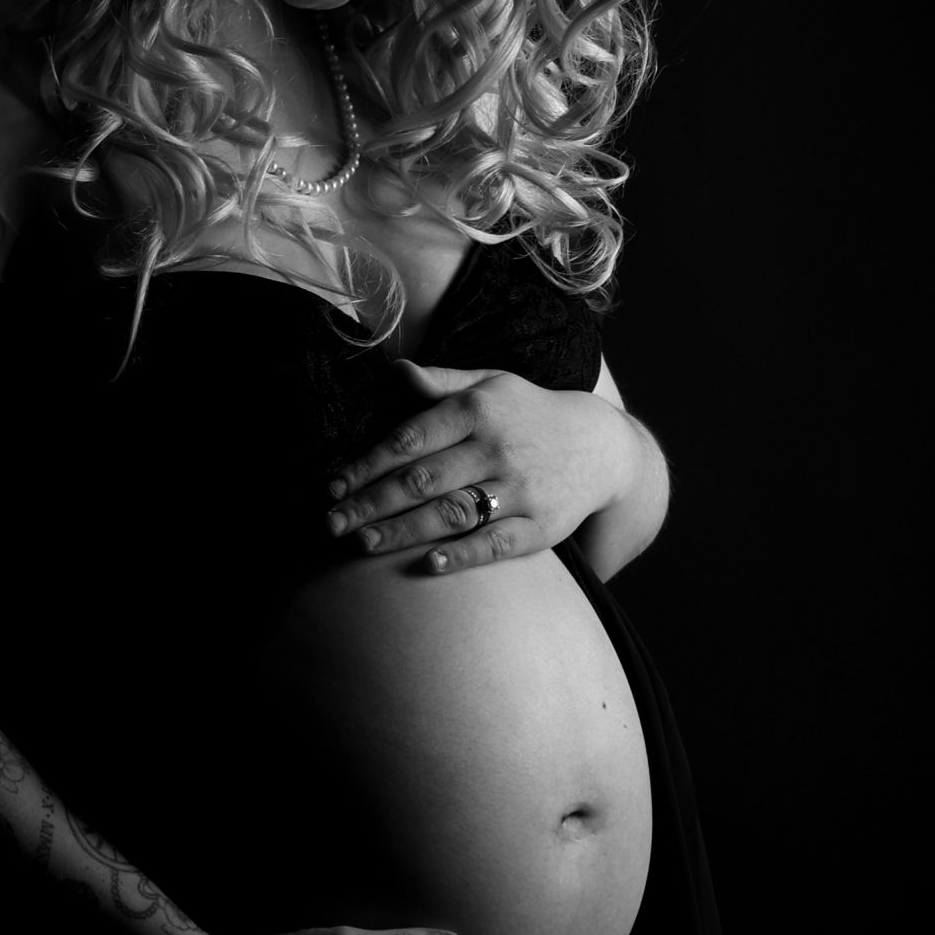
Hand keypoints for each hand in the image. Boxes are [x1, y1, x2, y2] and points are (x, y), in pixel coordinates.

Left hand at [324, 360, 639, 573]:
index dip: (367, 464)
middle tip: (332, 524)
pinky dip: (464, 554)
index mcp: (478, 410)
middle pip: (422, 480)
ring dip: (403, 530)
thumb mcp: (492, 385)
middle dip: (371, 503)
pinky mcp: (541, 526)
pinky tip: (429, 563)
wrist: (603, 447)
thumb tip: (396, 371)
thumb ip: (441, 382)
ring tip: (363, 543)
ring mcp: (520, 489)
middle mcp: (497, 448)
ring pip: (451, 513)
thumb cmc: (529, 414)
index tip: (334, 486)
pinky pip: (496, 543)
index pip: (410, 438)